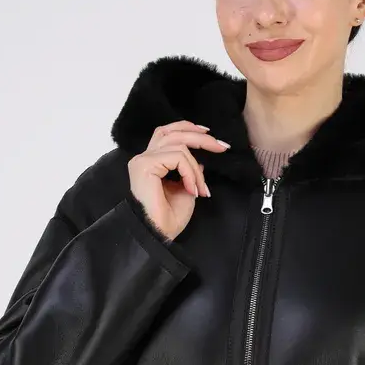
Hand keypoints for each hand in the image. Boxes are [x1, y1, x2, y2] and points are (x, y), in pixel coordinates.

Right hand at [127, 119, 230, 240]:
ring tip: (201, 188)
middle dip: (200, 137)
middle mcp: (144, 158)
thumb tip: (201, 161)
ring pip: (179, 146)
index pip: (168, 133)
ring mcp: (143, 160)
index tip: (211, 137)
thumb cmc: (170, 218)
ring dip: (196, 168)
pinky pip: (177, 157)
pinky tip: (192, 190)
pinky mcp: (145, 165)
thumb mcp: (187, 189)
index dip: (189, 130)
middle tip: (222, 147)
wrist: (159, 235)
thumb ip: (191, 172)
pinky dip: (190, 172)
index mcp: (152, 162)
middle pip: (173, 132)